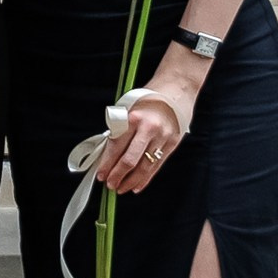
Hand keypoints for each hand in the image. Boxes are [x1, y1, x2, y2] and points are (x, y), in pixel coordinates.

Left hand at [99, 54, 199, 192]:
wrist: (177, 89)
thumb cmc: (149, 98)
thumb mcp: (130, 108)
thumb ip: (120, 129)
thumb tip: (106, 154)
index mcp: (133, 118)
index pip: (116, 146)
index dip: (107, 163)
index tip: (100, 174)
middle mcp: (148, 129)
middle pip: (129, 160)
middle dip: (117, 175)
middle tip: (109, 185)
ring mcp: (162, 138)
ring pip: (144, 167)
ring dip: (130, 181)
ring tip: (121, 188)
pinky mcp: (172, 144)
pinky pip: (156, 166)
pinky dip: (145, 178)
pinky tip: (136, 186)